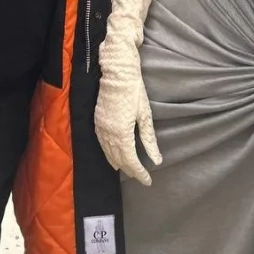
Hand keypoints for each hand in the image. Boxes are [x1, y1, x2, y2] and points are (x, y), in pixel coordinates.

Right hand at [94, 41, 160, 185]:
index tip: (148, 180)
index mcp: (122, 134)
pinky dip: (107, 153)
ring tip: (127, 170)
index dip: (139, 173)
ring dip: (118, 163)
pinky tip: (112, 155)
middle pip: (119, 159)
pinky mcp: (96, 120)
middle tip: (140, 177)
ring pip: (108, 153)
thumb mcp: (145, 116)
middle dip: (130, 170)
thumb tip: (157, 161)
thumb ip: (149, 140)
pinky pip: (101, 143)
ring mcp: (101, 127)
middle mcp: (109, 134)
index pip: (131, 161)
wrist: (117, 72)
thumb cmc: (134, 91)